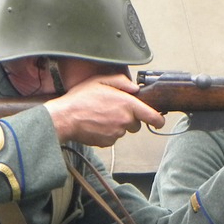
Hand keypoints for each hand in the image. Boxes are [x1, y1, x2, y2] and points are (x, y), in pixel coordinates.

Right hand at [43, 72, 163, 146]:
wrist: (65, 118)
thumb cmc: (81, 99)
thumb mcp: (100, 80)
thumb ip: (122, 82)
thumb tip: (135, 88)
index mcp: (127, 105)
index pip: (153, 117)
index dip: (158, 120)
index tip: (159, 121)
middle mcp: (125, 121)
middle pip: (136, 124)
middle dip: (129, 119)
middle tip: (113, 110)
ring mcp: (117, 133)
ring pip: (123, 131)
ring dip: (116, 125)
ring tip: (100, 116)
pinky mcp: (108, 143)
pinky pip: (112, 138)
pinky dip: (106, 133)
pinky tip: (95, 125)